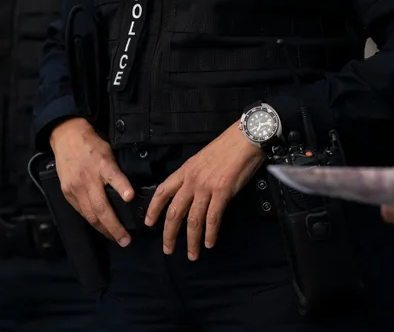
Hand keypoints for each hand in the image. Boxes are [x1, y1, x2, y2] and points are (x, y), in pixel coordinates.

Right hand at [50, 117, 134, 246]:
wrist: (66, 138)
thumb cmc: (92, 145)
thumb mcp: (108, 151)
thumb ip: (116, 171)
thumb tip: (129, 193)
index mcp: (101, 163)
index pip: (113, 175)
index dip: (122, 186)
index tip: (130, 196)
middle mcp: (88, 178)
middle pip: (100, 206)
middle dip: (114, 226)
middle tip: (126, 240)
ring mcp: (75, 187)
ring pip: (90, 215)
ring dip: (104, 229)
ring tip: (117, 239)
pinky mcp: (67, 193)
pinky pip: (82, 212)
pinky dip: (93, 222)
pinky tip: (101, 228)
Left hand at [144, 123, 265, 259]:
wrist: (245, 138)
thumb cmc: (227, 146)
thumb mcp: (202, 158)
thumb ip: (194, 175)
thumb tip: (191, 193)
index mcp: (186, 170)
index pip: (163, 191)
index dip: (154, 209)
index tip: (149, 223)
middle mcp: (192, 180)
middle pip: (175, 212)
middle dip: (169, 234)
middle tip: (167, 249)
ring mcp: (206, 187)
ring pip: (193, 220)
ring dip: (191, 241)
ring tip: (192, 254)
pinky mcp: (222, 192)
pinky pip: (213, 219)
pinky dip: (210, 234)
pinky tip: (209, 243)